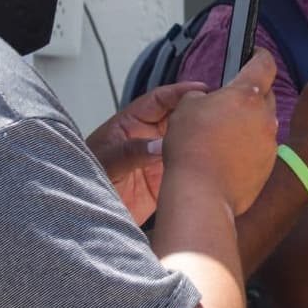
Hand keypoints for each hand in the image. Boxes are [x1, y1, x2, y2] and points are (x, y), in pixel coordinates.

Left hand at [85, 79, 209, 223]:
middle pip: (178, 118)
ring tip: (223, 136)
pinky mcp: (165, 181)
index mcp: (131, 124)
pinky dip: (199, 166)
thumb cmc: (84, 180)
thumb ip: (131, 152)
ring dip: (200, 139)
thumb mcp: (106, 162)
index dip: (179, 92)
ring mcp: (157, 160)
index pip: (159, 101)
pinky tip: (215, 164)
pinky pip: (186, 168)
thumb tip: (160, 145)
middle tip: (219, 111)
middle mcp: (148, 139)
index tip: (200, 89)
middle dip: (197, 113)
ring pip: (185, 142)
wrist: (84, 218)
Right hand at [161, 49, 278, 215]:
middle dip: (250, 95)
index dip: (259, 55)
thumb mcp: (185, 108)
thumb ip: (201, 96)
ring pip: (263, 124)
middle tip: (229, 103)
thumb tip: (208, 99)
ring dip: (248, 124)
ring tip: (223, 135)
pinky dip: (248, 148)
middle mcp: (265, 116)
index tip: (255, 53)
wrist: (202, 193)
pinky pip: (261, 148)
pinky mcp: (269, 165)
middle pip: (265, 96)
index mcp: (247, 94)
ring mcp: (270, 142)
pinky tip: (228, 156)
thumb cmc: (191, 148)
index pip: (264, 64)